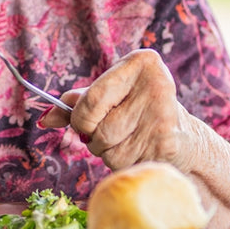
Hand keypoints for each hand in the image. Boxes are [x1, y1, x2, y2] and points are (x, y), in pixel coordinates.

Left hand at [39, 49, 198, 171]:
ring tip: (128, 142)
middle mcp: (156, 86)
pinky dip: (124, 165)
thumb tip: (45, 119)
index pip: (91, 100)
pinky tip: (140, 153)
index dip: (80, 118)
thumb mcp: (110, 96)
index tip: (85, 121)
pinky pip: (125, 165)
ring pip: (109, 151)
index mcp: (141, 62)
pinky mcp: (169, 145)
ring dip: (109, 154)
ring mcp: (164, 116)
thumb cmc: (138, 111)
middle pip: (98, 129)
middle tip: (111, 132)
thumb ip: (77, 103)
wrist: (184, 139)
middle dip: (94, 138)